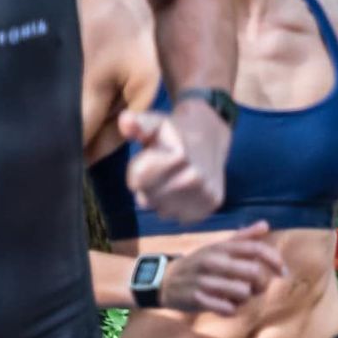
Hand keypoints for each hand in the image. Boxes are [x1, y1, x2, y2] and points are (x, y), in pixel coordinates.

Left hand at [122, 99, 229, 224]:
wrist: (211, 133)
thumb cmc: (175, 130)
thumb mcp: (155, 123)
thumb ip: (138, 124)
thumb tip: (124, 120)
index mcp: (177, 156)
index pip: (136, 182)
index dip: (137, 172)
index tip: (148, 160)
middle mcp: (194, 177)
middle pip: (148, 200)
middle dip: (148, 187)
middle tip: (160, 171)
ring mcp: (205, 192)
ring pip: (164, 212)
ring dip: (162, 200)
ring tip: (172, 179)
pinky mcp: (213, 203)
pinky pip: (181, 217)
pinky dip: (179, 207)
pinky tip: (184, 190)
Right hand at [158, 224, 289, 315]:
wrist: (165, 280)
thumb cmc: (199, 263)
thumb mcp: (218, 247)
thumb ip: (243, 237)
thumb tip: (265, 225)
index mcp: (220, 247)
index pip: (255, 249)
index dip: (274, 260)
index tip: (283, 272)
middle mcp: (213, 261)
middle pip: (253, 273)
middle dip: (261, 284)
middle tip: (256, 288)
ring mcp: (205, 280)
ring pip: (243, 293)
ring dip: (244, 299)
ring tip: (235, 296)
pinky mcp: (198, 299)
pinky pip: (228, 309)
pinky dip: (231, 310)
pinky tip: (224, 305)